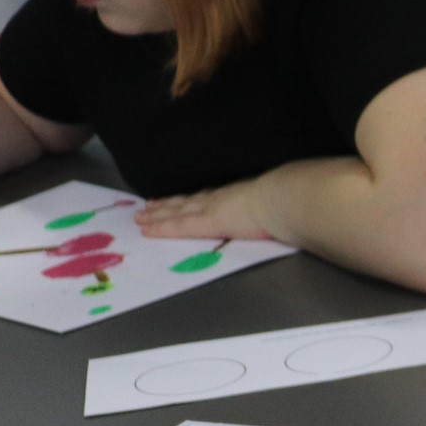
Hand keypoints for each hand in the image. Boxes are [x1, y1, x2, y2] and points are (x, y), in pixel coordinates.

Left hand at [136, 177, 277, 242]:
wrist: (281, 199)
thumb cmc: (285, 200)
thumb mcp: (272, 200)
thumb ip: (267, 206)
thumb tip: (275, 210)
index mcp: (235, 195)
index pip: (206, 198)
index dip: (190, 199)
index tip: (177, 200)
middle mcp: (218, 199)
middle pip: (186, 202)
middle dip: (166, 205)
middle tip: (147, 207)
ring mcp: (208, 209)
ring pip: (175, 212)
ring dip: (157, 214)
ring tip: (141, 215)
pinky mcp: (204, 223)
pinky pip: (177, 226)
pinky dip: (160, 227)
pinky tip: (145, 229)